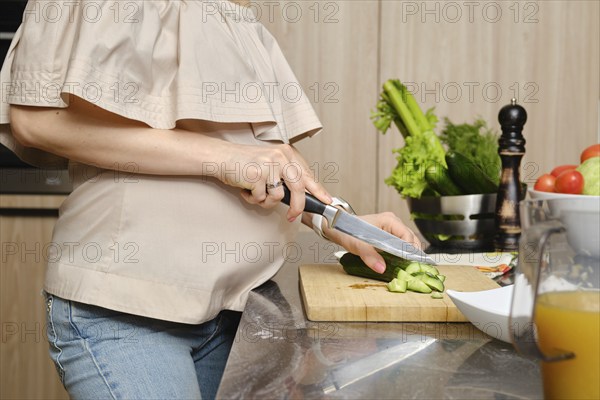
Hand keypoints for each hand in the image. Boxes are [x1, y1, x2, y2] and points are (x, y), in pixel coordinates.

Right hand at [217, 143, 331, 220]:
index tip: (326, 201)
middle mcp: (281, 156)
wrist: (222, 157)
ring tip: (255, 192)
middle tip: (291, 216)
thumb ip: (285, 176)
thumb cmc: (245, 163)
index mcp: (287, 153)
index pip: (307, 175)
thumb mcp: (270, 164)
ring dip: (265, 201)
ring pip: (278, 196)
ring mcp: (269, 164)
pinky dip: (252, 199)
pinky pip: (261, 198)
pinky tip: (245, 188)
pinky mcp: (257, 174)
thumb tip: (300, 196)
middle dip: (297, 207)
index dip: (318, 190)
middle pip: (298, 188)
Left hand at [323, 212, 421, 272]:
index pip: (407, 236)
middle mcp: (393, 222)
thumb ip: (370, 257)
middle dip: (411, 252)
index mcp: (389, 220)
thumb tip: (382, 268)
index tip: (409, 263)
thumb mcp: (358, 245)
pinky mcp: (389, 233)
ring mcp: (392, 227)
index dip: (409, 250)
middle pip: (411, 238)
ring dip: (408, 253)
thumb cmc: (348, 231)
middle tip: (410, 267)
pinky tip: (400, 261)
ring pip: (408, 241)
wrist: (338, 227)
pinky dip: (402, 252)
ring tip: (406, 265)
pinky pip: (401, 243)